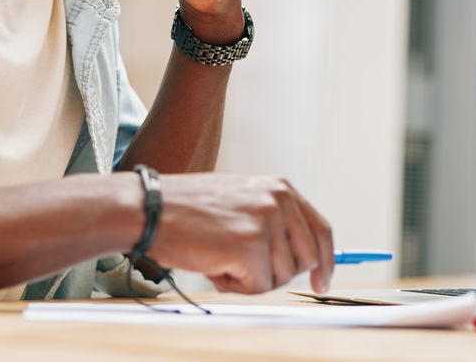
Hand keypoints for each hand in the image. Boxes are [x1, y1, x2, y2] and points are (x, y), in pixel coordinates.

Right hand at [144, 173, 334, 294]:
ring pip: (280, 277)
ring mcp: (267, 222)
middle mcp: (279, 200)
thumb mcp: (240, 201)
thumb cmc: (186, 211)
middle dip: (277, 274)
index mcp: (279, 187)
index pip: (321, 229)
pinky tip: (213, 264)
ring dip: (250, 279)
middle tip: (241, 267)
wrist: (149, 209)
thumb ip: (270, 221)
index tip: (321, 283)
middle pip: (306, 259)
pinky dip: (234, 285)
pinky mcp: (252, 246)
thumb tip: (299, 259)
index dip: (325, 261)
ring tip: (219, 257)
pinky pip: (258, 287)